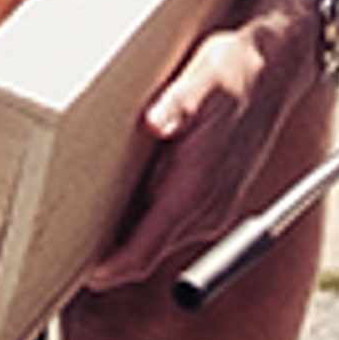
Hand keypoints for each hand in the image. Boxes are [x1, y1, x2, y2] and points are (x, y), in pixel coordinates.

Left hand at [74, 0, 337, 294]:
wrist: (276, 67)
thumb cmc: (237, 72)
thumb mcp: (205, 78)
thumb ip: (180, 104)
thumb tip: (158, 123)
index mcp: (197, 190)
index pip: (144, 252)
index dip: (107, 269)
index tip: (75, 272)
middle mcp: (206, 209)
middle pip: (144, 252)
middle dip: (107, 255)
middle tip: (62, 241)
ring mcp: (210, 208)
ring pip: (155, 239)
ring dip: (125, 236)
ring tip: (83, 217)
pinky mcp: (211, 198)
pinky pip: (168, 222)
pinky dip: (142, 217)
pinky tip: (124, 190)